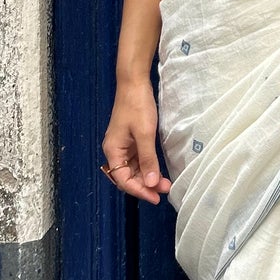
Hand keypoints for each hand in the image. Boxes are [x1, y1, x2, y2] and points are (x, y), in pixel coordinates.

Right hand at [101, 80, 172, 203]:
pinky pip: (137, 160)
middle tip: (165, 191)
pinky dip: (148, 167)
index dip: (139, 190)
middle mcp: (115, 151)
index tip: (155, 197)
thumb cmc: (137, 106)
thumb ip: (147, 160)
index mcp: (113, 151)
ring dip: (148, 177)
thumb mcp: (145, 134)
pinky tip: (159, 172)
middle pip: (127, 177)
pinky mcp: (131, 140)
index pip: (123, 180)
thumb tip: (151, 183)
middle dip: (145, 185)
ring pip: (133, 170)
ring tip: (166, 184)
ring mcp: (123, 145)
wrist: (134, 83)